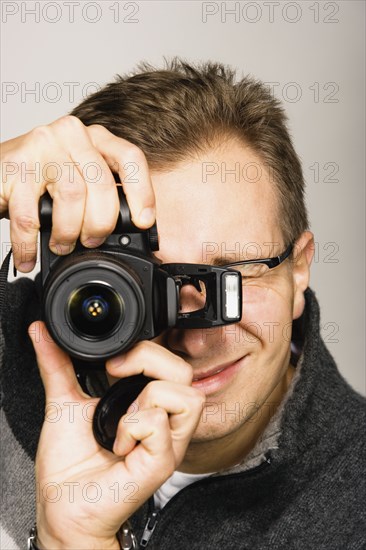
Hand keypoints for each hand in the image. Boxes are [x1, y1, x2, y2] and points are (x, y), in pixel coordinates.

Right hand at [0, 115, 155, 270]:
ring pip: (72, 196)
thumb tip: (133, 226)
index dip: (143, 193)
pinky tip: (29, 257)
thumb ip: (103, 191)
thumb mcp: (79, 177)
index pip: (130, 158)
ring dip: (69, 231)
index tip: (143, 222)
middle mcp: (72, 136)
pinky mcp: (15, 166)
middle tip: (92, 241)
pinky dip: (30, 244)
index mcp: (95, 138)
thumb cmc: (40, 179)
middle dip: (101, 223)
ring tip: (62, 246)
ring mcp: (43, 146)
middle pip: (102, 183)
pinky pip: (29, 215)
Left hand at [29, 322, 204, 549]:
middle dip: (150, 362)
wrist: (62, 503)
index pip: (170, 361)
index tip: (111, 364)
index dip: (147, 350)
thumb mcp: (64, 401)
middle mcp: (164, 420)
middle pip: (185, 371)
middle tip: (116, 376)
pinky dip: (132, 427)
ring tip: (124, 418)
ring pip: (188, 395)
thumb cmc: (70, 462)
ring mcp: (167, 442)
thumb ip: (57, 365)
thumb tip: (41, 333)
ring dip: (148, 398)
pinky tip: (118, 444)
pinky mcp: (162, 462)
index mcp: (147, 403)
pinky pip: (158, 424)